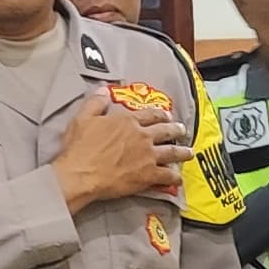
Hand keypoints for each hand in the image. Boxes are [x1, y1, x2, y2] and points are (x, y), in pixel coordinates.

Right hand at [53, 101, 189, 212]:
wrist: (81, 174)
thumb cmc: (80, 148)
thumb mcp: (83, 118)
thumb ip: (95, 103)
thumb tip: (103, 89)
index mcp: (128, 121)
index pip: (150, 114)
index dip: (160, 114)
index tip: (166, 115)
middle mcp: (142, 136)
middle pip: (166, 131)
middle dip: (176, 130)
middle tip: (182, 130)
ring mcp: (148, 156)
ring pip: (172, 152)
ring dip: (182, 152)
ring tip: (189, 152)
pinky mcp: (148, 175)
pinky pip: (167, 176)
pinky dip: (175, 177)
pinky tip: (179, 179)